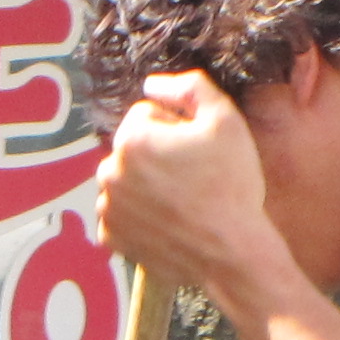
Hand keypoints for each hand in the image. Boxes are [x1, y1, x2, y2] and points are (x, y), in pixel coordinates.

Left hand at [93, 74, 290, 308]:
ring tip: (182, 201)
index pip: (146, 113)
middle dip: (157, 154)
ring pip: (126, 179)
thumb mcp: (226, 120)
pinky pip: (121, 213)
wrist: (232, 254)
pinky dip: (138, 215)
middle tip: (193, 177)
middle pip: (133, 147)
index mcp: (131, 139)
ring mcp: (108, 208)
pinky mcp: (112, 238)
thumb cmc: (232, 186)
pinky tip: (168, 221)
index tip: (197, 149)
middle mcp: (108, 172)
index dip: (176, 126)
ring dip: (146, 184)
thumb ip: (189, 87)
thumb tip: (153, 84)